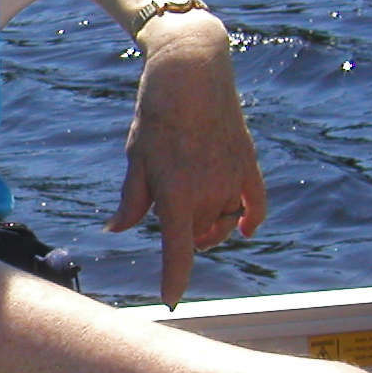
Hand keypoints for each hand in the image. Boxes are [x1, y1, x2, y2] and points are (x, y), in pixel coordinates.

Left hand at [105, 12, 267, 306]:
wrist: (191, 71)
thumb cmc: (155, 114)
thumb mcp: (136, 157)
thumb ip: (131, 200)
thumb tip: (116, 230)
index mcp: (176, 193)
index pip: (178, 251)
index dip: (174, 279)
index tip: (172, 301)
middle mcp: (209, 192)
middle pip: (197, 235)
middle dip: (182, 232)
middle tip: (164, 198)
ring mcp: (232, 179)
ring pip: (222, 222)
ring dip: (208, 225)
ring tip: (190, 201)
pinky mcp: (248, 164)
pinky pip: (255, 204)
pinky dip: (250, 220)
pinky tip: (245, 230)